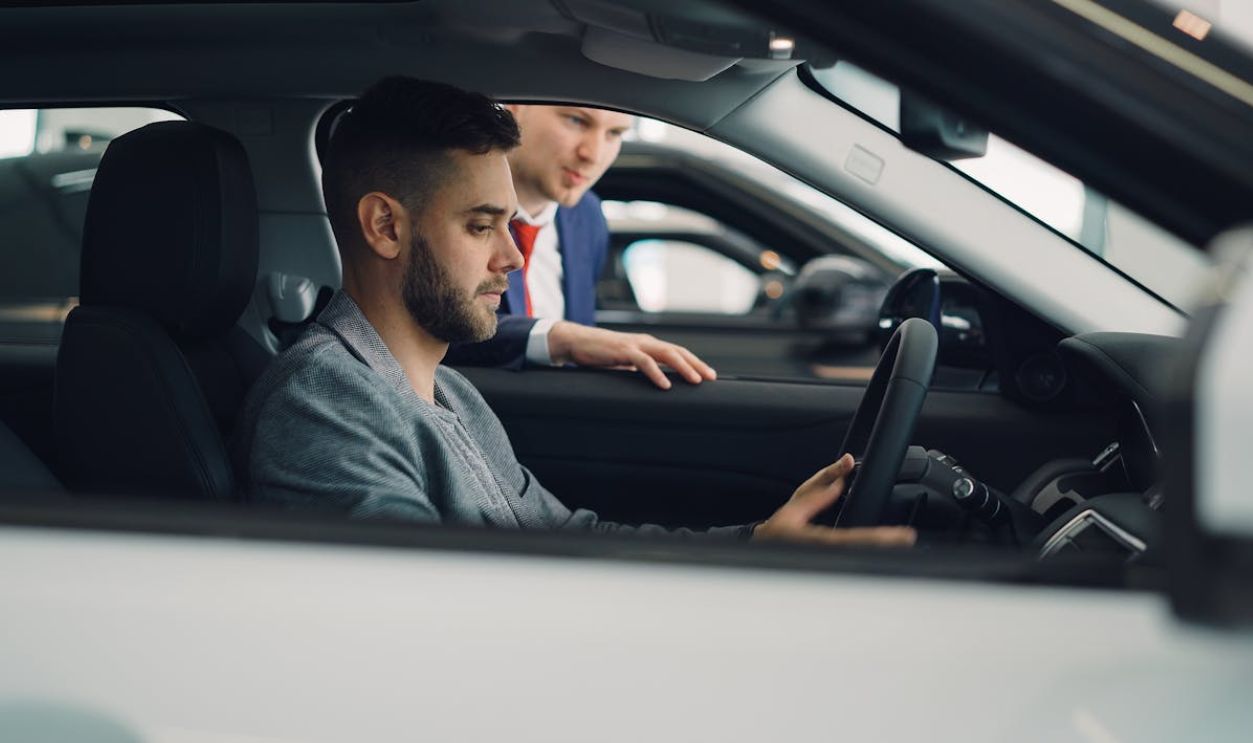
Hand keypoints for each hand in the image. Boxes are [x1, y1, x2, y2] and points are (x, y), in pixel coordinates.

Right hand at [547, 321, 716, 389]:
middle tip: (711, 378)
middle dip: (696, 364)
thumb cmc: (600, 355)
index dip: (694, 363)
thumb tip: (653, 386)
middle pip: (678, 352)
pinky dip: (656, 373)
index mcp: (648, 346)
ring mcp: (635, 344)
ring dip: (683, 367)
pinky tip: (665, 384)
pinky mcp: (622, 350)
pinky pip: (643, 362)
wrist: (576, 342)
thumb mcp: (625, 365)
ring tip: (695, 381)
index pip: (677, 353)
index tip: (709, 376)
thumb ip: (639, 372)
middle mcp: (646, 342)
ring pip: (666, 354)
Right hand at [753, 453, 916, 546]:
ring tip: (901, 542)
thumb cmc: (776, 531)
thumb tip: (840, 480)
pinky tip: (882, 549)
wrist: (766, 548)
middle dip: (887, 547)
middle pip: (864, 552)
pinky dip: (870, 552)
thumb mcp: (793, 507)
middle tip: (908, 539)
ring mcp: (830, 560)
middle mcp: (827, 554)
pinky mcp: (832, 561)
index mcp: (817, 540)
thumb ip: (818, 494)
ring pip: (861, 558)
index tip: (900, 535)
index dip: (880, 538)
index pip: (855, 538)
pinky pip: (855, 557)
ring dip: (881, 551)